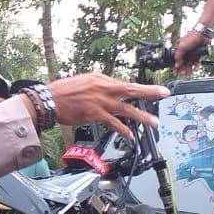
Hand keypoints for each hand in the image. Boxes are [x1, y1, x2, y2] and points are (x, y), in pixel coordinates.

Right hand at [45, 73, 168, 138]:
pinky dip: (123, 130)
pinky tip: (130, 135)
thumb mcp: (84, 82)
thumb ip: (100, 87)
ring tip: (154, 121)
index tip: (152, 90)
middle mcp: (103, 87)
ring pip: (126, 108)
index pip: (124, 84)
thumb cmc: (63, 92)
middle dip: (150, 92)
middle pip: (131, 89)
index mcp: (101, 78)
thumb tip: (112, 93)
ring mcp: (100, 101)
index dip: (139, 89)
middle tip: (164, 93)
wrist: (48, 99)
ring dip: (142, 116)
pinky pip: (113, 123)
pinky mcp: (94, 113)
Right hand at [172, 31, 211, 77]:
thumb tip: (176, 65)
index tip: (175, 73)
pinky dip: (196, 65)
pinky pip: (197, 61)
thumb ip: (178, 56)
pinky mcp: (199, 54)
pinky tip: (196, 68)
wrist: (204, 34)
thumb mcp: (182, 47)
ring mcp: (192, 53)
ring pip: (190, 64)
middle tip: (183, 76)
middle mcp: (186, 52)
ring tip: (189, 76)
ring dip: (189, 70)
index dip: (175, 67)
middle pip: (183, 63)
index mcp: (180, 49)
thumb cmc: (191, 37)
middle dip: (183, 70)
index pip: (176, 60)